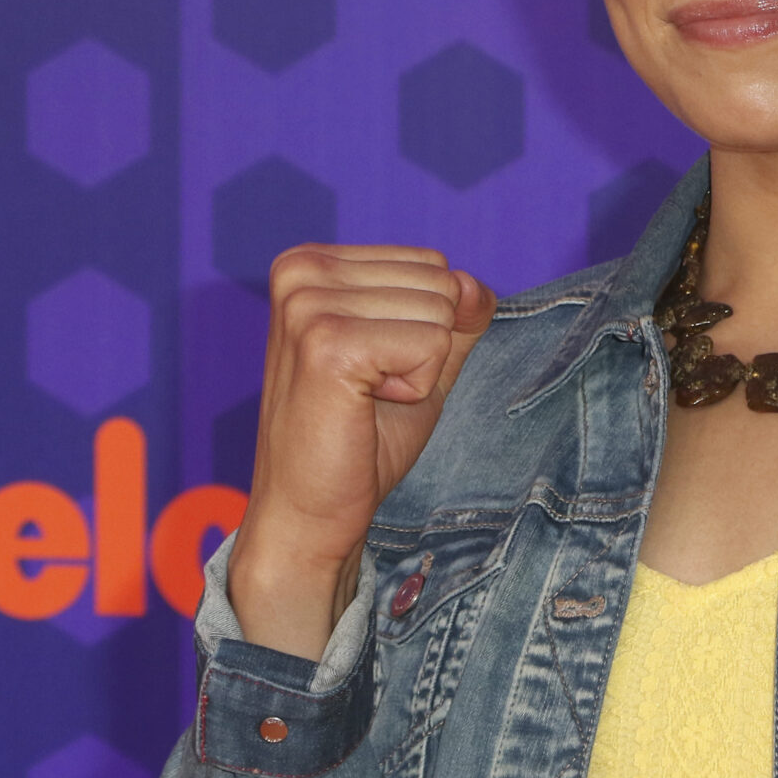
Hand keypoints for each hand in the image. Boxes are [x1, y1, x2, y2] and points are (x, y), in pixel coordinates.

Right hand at [225, 245, 495, 660]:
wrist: (309, 514)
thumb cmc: (357, 441)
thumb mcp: (420, 360)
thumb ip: (454, 314)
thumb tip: (476, 284)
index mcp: (310, 263)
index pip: (433, 264)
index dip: (422, 329)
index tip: (371, 371)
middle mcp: (301, 271)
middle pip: (441, 281)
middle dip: (424, 347)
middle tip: (369, 392)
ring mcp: (309, 305)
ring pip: (440, 311)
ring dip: (418, 370)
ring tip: (364, 400)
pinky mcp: (327, 345)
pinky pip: (431, 345)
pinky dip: (416, 388)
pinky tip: (365, 409)